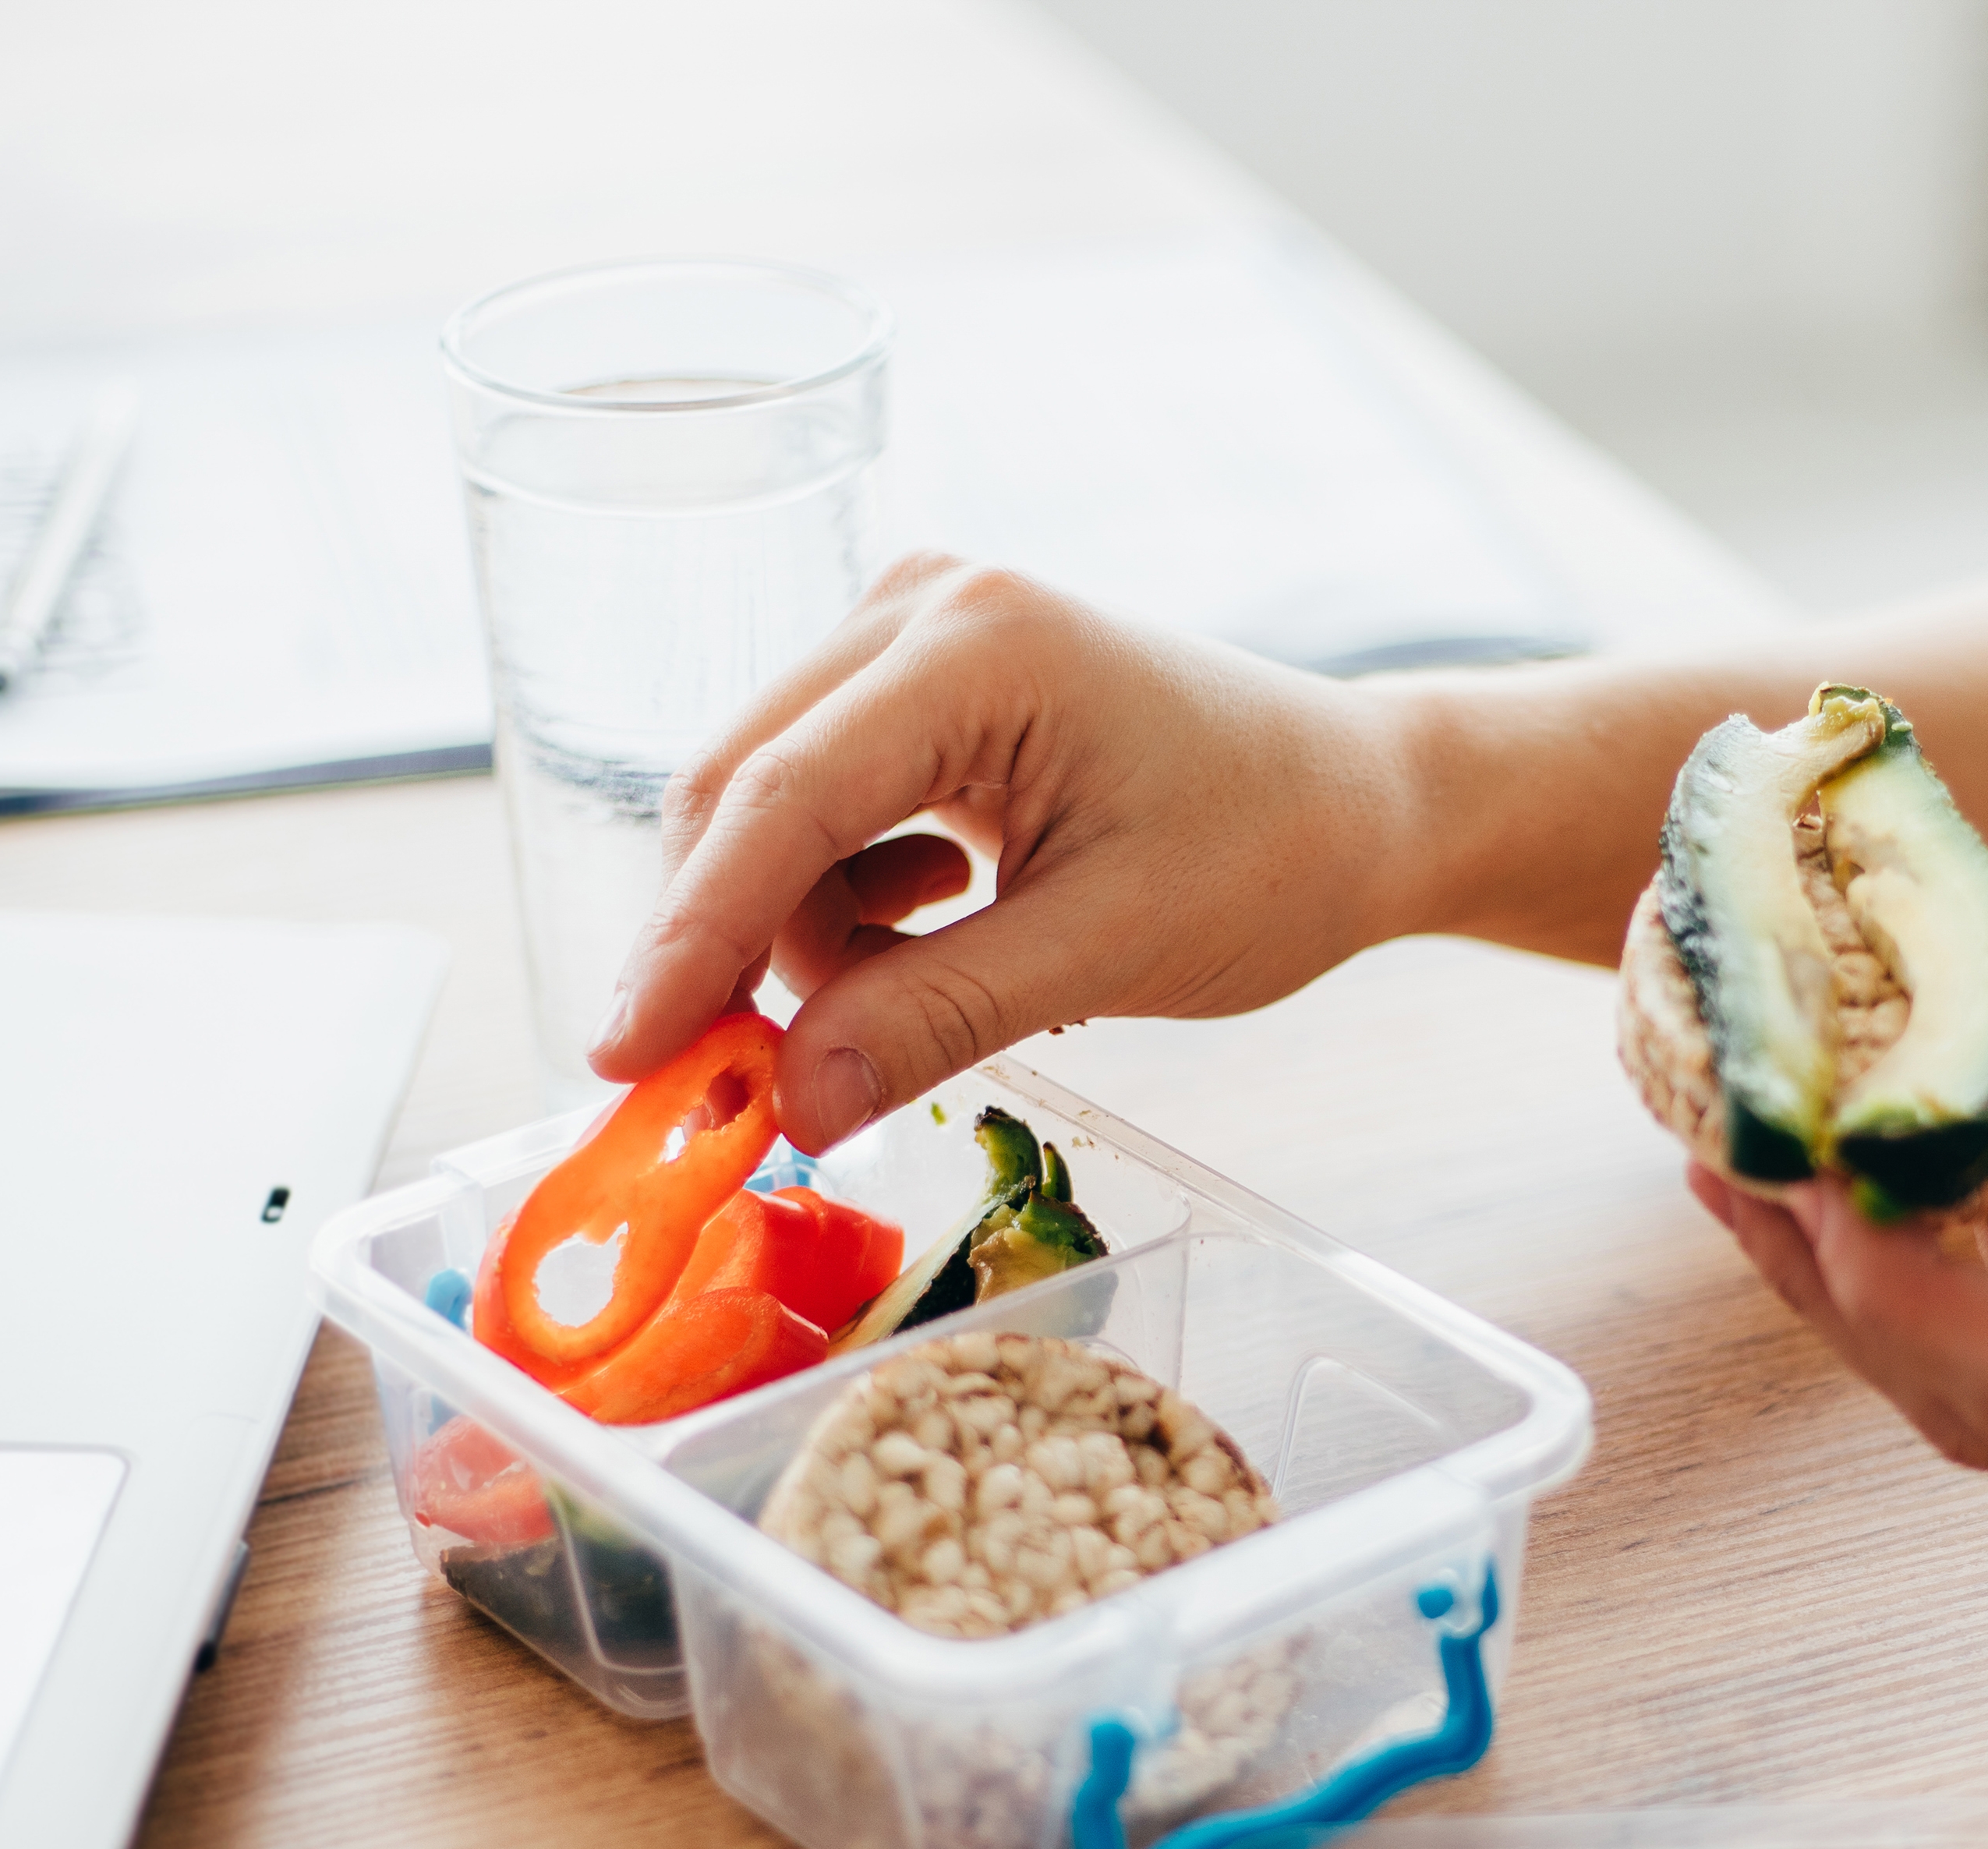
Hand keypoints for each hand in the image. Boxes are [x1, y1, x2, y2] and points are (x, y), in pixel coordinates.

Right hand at [598, 557, 1432, 1146]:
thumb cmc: (1273, 855)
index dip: (691, 939)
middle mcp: (922, 606)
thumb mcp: (1108, 952)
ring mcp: (914, 633)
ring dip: (811, 935)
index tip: (623, 1058)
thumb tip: (792, 1103)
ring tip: (931, 992)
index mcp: (979, 643)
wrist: (1364, 802)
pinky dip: (851, 903)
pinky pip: (824, 810)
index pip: (780, 800)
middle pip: (744, 792)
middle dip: (731, 947)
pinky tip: (946, 923)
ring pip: (774, 812)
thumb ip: (938, 1020)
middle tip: (731, 1089)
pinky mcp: (919, 685)